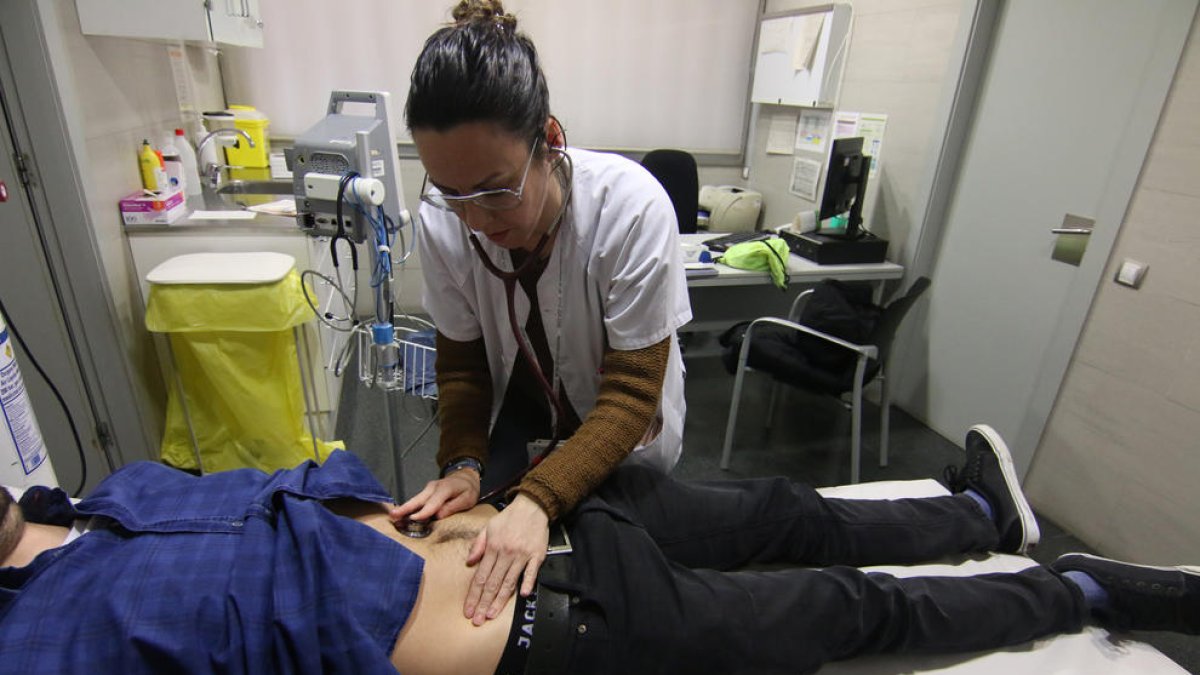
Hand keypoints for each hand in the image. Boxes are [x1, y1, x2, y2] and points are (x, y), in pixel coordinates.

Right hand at [389, 469, 480, 523]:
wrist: (465, 477)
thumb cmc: (467, 489)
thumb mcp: (467, 499)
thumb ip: (453, 507)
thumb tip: (439, 516)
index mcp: (445, 488)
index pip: (433, 503)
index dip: (423, 512)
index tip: (413, 519)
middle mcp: (434, 487)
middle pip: (418, 499)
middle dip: (406, 508)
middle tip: (394, 515)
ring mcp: (429, 488)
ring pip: (415, 499)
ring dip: (404, 508)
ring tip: (393, 516)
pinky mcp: (426, 491)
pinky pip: (417, 500)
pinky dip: (409, 507)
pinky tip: (401, 514)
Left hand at [463, 494, 548, 625]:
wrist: (532, 506)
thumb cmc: (508, 518)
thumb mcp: (488, 527)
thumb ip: (478, 545)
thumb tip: (469, 562)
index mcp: (492, 548)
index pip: (480, 576)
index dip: (473, 595)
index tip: (468, 610)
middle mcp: (505, 553)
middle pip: (493, 583)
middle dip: (483, 603)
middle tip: (477, 620)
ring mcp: (521, 555)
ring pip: (509, 582)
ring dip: (500, 600)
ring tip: (492, 615)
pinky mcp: (536, 555)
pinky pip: (531, 572)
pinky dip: (527, 582)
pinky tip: (522, 595)